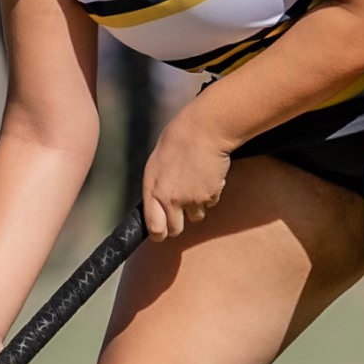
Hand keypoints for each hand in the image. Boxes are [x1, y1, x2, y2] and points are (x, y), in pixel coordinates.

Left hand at [141, 105, 232, 240]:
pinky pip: (211, 203)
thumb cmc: (178, 141)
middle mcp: (170, 199)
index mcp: (152, 190)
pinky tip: (207, 175)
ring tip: (196, 182)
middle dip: (180, 223)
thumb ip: (156, 187)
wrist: (204, 130)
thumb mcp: (156, 165)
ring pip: (196, 217)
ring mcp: (191, 199)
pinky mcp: (210, 195)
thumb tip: (158, 206)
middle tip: (182, 211)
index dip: (159, 234)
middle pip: (176, 229)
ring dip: (197, 206)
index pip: (154, 226)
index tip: (162, 233)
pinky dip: (210, 193)